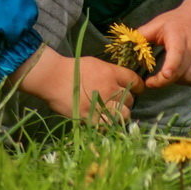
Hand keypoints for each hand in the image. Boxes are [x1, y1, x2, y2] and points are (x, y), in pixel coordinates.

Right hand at [10, 47, 143, 123]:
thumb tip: (120, 81)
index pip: (135, 81)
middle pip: (131, 100)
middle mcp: (110, 89)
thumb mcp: (95, 64)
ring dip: (121, 115)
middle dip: (127, 102)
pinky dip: (108, 125)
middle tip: (119, 103)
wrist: (53, 78)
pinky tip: (104, 122)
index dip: (138, 87)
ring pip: (124, 115)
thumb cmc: (72, 68)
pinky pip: (108, 125)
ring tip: (113, 114)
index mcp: (111, 73)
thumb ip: (110, 73)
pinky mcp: (92, 118)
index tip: (136, 90)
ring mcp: (102, 105)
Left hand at [140, 0, 190, 89]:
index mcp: (179, 36)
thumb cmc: (176, 21)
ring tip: (170, 74)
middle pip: (182, 74)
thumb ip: (141, 36)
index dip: (164, 75)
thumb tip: (124, 47)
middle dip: (166, 81)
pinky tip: (182, 74)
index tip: (150, 82)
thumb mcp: (157, 24)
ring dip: (179, 82)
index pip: (175, 60)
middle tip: (156, 79)